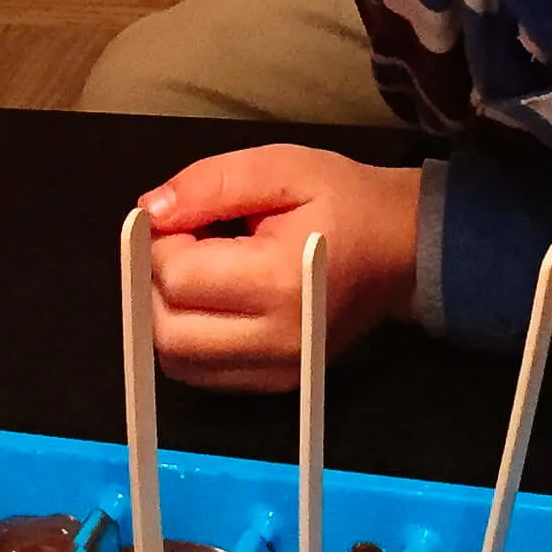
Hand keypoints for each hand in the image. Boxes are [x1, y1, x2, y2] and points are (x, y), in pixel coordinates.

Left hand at [141, 146, 422, 390]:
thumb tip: (150, 210)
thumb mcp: (281, 167)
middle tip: (189, 245)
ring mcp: (277, 371)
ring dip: (167, 314)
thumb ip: (210, 183)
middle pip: (167, 330)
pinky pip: (201, 373)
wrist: (401, 250)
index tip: (188, 216)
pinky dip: (189, 338)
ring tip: (204, 272)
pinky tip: (215, 302)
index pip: (176, 277)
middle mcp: (277, 340)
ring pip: (176, 359)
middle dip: (156, 283)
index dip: (162, 241)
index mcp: (281, 281)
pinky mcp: (274, 385)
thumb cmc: (344, 201)